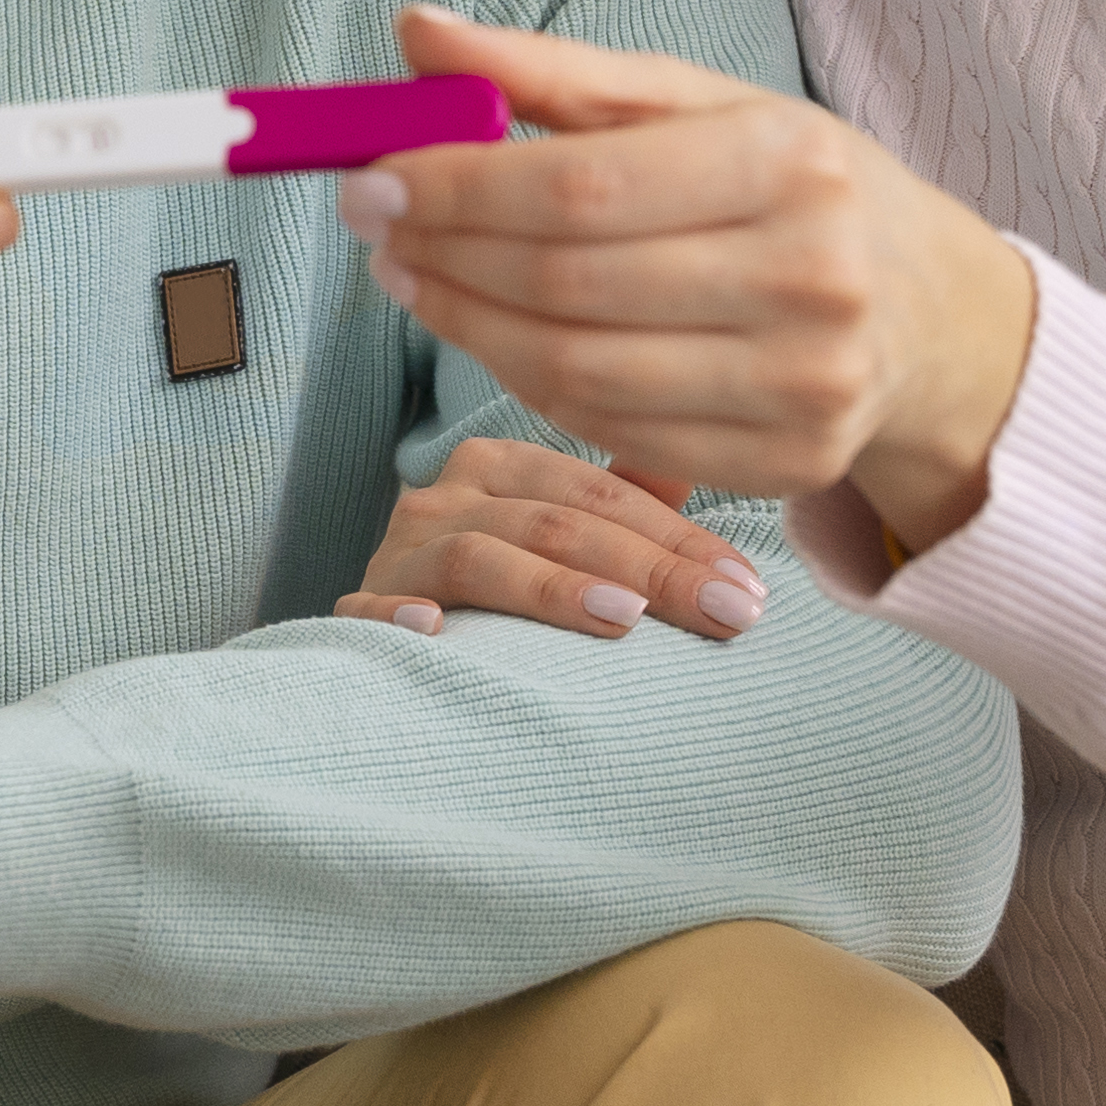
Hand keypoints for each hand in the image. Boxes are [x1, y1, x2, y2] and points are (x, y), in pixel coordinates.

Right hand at [330, 437, 765, 642]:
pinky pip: (373, 609)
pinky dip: (401, 615)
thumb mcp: (559, 535)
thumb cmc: (496, 592)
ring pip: (480, 555)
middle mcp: (446, 495)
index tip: (748, 588)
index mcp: (503, 467)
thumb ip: (625, 501)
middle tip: (726, 613)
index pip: (606, 494)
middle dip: (651, 570)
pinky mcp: (357, 611)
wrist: (383, 652)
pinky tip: (437, 631)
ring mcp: (398, 552)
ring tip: (624, 620)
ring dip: (553, 588)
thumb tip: (703, 452)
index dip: (682, 539)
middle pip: (558, 523)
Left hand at [337, 4, 1036, 555]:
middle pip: (570, 283)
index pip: (583, 185)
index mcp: (790, 160)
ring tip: (419, 282)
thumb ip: (557, 72)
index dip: (458, 188)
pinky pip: (613, 432)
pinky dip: (533, 387)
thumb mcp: (701, 104)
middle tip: (379, 233)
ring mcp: (806, 385)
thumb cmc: (794, 186)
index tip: (372, 181)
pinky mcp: (789, 463)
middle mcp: (812, 277)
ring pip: (578, 372)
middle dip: (448, 258)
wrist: (932, 311)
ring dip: (469, 329)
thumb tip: (418, 32)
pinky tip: (500, 340)